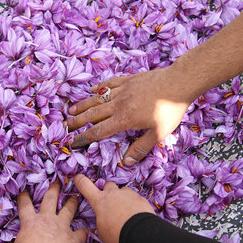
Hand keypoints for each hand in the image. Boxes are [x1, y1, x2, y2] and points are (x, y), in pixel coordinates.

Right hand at [2, 181, 88, 242]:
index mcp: (30, 222)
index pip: (25, 205)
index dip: (24, 196)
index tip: (24, 190)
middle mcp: (47, 220)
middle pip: (50, 200)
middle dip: (54, 189)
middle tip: (57, 180)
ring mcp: (61, 227)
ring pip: (68, 210)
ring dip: (72, 202)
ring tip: (75, 196)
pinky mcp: (73, 238)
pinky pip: (82, 233)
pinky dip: (85, 232)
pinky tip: (89, 230)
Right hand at [66, 66, 194, 166]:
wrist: (178, 82)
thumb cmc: (170, 110)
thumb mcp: (157, 134)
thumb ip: (140, 148)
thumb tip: (125, 162)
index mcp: (124, 119)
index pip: (99, 131)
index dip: (84, 138)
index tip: (72, 142)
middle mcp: (118, 104)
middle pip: (92, 114)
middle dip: (77, 121)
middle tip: (64, 126)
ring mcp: (122, 90)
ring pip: (97, 99)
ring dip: (83, 105)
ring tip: (71, 110)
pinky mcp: (128, 80)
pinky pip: (109, 84)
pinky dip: (100, 87)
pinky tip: (93, 90)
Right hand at [74, 174, 153, 242]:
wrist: (140, 234)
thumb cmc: (116, 234)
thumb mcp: (102, 231)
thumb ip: (101, 220)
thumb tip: (104, 219)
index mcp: (99, 201)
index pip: (85, 185)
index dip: (80, 180)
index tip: (78, 178)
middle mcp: (113, 193)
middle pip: (108, 185)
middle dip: (108, 191)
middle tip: (110, 203)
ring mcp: (128, 194)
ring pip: (123, 191)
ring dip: (122, 198)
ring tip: (125, 211)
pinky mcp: (140, 198)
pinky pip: (135, 198)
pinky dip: (134, 204)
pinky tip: (136, 215)